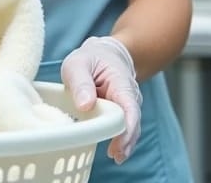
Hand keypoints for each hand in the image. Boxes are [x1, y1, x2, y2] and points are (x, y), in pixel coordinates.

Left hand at [60, 36, 141, 163]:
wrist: (105, 54)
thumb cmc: (91, 59)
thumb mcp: (78, 64)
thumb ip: (81, 82)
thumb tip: (85, 105)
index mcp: (121, 82)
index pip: (129, 106)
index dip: (126, 125)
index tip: (120, 141)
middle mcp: (129, 96)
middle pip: (132, 120)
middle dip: (126, 139)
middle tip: (116, 155)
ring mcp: (127, 105)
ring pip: (130, 126)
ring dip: (124, 142)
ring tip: (116, 156)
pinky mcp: (120, 112)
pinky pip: (123, 127)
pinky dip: (120, 139)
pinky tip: (114, 151)